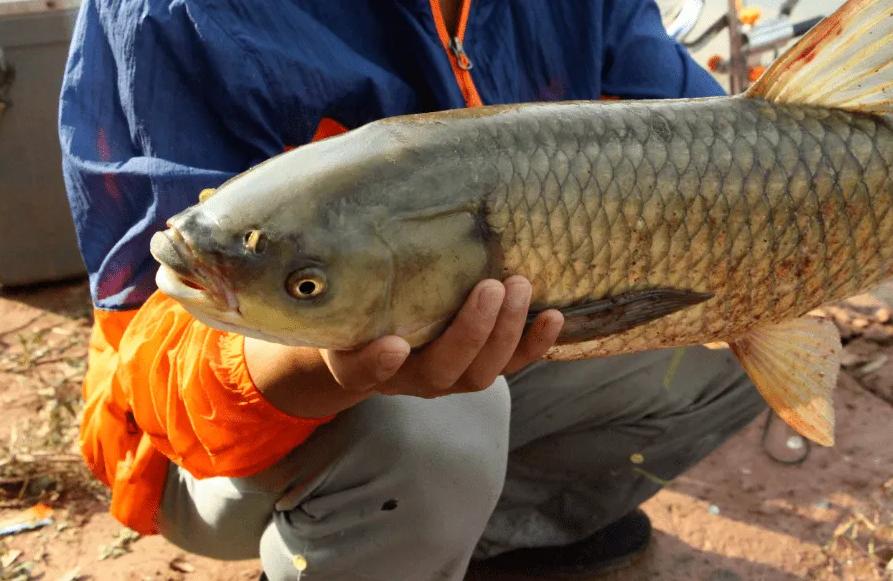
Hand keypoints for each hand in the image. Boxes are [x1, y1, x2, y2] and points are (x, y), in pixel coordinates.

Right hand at [322, 276, 563, 397]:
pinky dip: (535, 344)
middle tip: (490, 287)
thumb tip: (333, 235)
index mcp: (362, 364)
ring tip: (519, 286)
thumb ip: (344, 283)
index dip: (378, 364)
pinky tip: (553, 316)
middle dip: (470, 331)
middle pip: (441, 370)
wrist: (378, 336)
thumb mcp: (341, 300)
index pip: (364, 372)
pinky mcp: (482, 367)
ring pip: (482, 371)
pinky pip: (512, 365)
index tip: (392, 345)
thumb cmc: (359, 310)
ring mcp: (450, 377)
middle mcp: (409, 379)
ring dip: (506, 332)